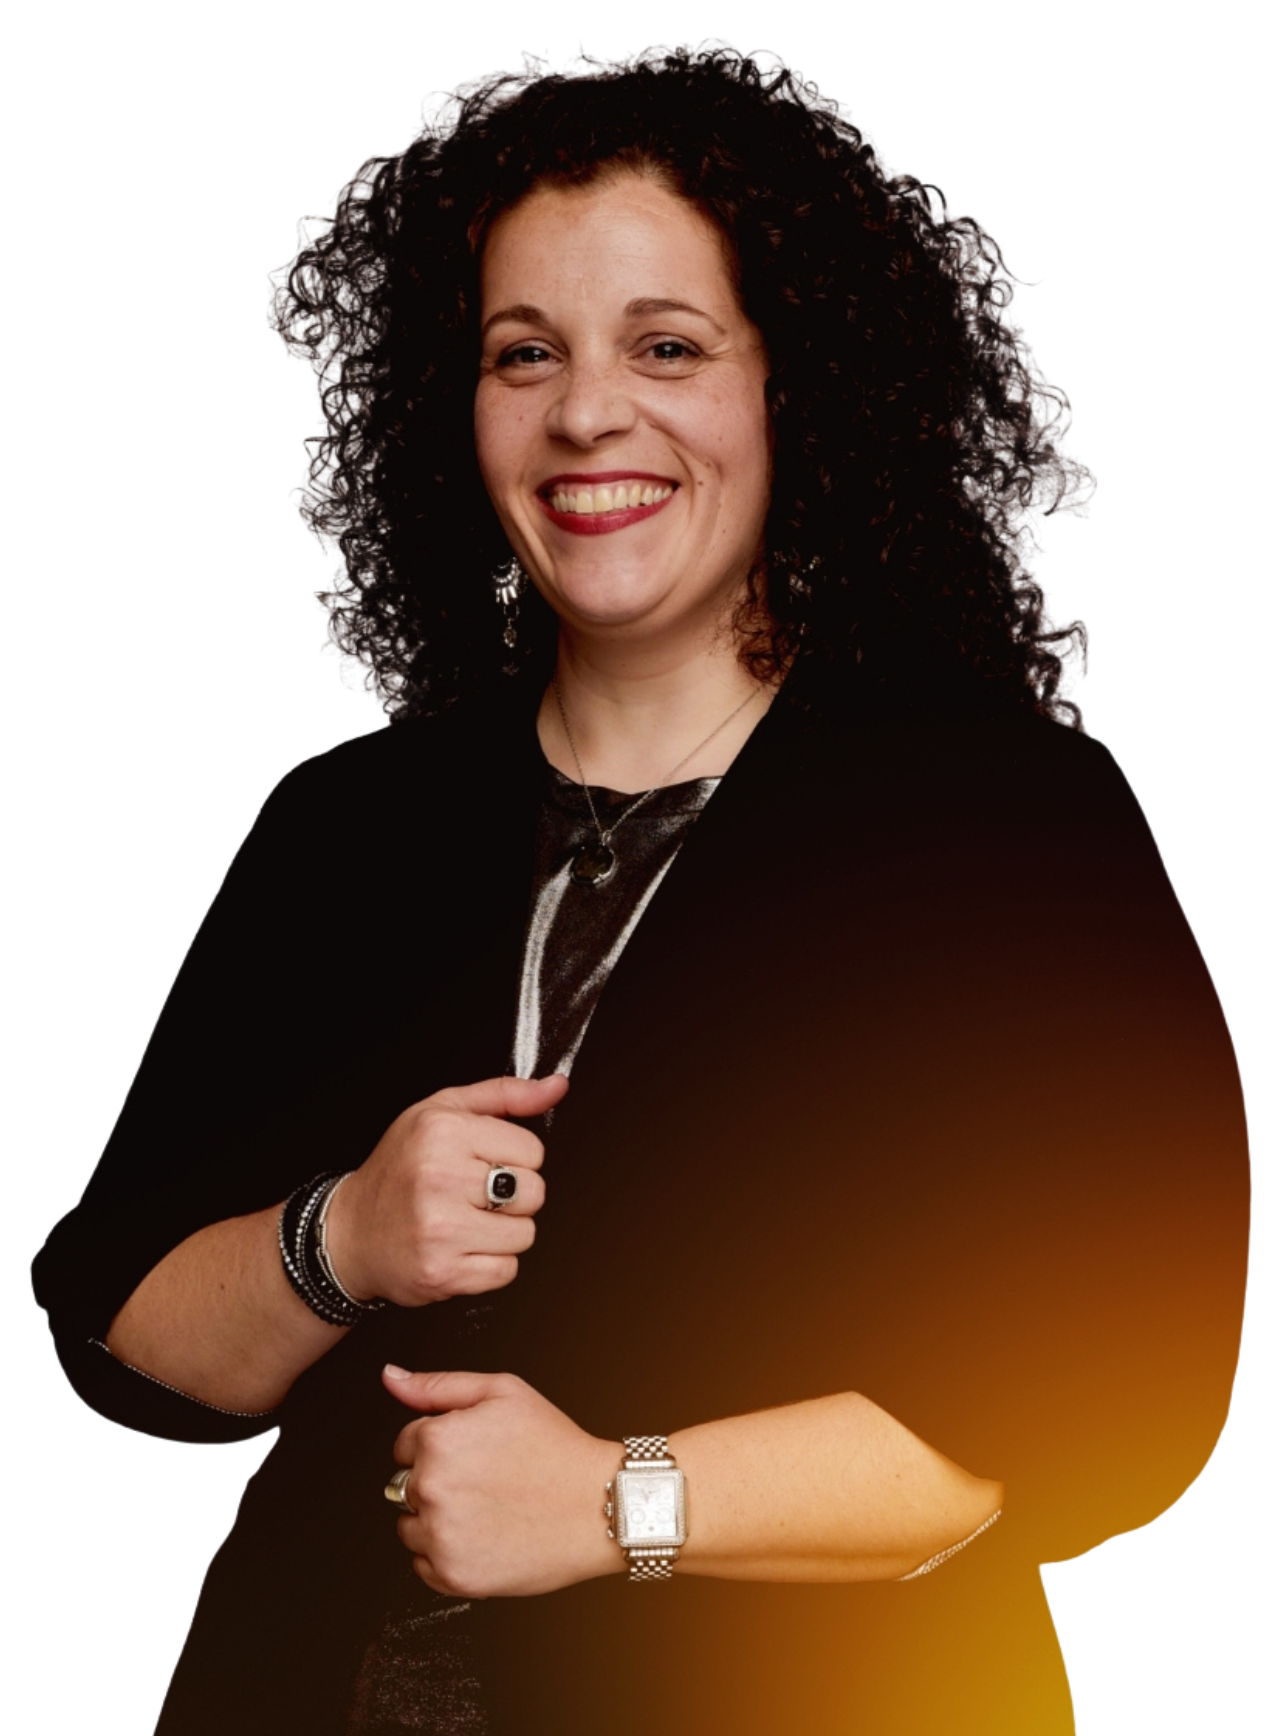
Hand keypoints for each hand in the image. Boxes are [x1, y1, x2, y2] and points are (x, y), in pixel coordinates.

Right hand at [324, 1075, 567, 1306]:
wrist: (350, 1233)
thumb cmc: (399, 1169)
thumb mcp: (442, 1112)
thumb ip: (505, 1096)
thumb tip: (556, 1086)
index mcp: (442, 1131)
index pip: (533, 1150)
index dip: (514, 1158)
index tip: (484, 1163)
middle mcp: (439, 1178)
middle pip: (534, 1193)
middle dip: (513, 1196)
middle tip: (474, 1195)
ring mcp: (440, 1229)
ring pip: (525, 1235)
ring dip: (503, 1232)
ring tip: (465, 1221)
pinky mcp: (442, 1273)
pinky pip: (506, 1271)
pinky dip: (490, 1264)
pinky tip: (460, 1247)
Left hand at [384, 1366, 621, 1596]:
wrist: (599, 1506)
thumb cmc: (556, 1448)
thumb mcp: (503, 1392)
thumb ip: (438, 1385)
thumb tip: (393, 1377)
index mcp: (438, 1440)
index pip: (405, 1444)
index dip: (442, 1445)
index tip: (474, 1454)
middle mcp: (431, 1489)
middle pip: (404, 1485)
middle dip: (437, 1481)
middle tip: (486, 1481)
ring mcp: (441, 1536)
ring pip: (411, 1527)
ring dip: (437, 1520)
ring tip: (488, 1510)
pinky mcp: (454, 1576)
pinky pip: (424, 1566)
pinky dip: (448, 1555)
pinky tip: (485, 1537)